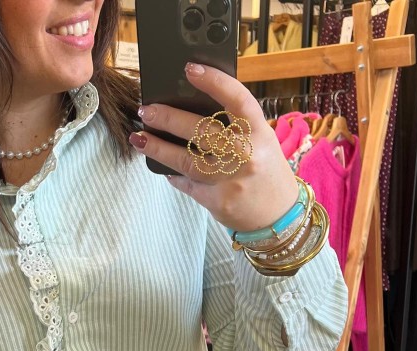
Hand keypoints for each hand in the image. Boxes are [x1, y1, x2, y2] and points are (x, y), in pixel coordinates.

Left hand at [130, 64, 297, 232]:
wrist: (278, 215)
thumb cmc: (267, 171)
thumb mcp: (262, 141)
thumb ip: (236, 126)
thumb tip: (193, 106)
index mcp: (260, 133)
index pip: (236, 99)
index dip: (213, 81)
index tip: (190, 69)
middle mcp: (245, 154)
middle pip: (201, 130)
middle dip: (168, 118)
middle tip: (147, 110)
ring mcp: (229, 179)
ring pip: (185, 160)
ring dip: (157, 147)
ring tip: (139, 137)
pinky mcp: (216, 200)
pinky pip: (187, 184)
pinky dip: (173, 174)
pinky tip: (162, 166)